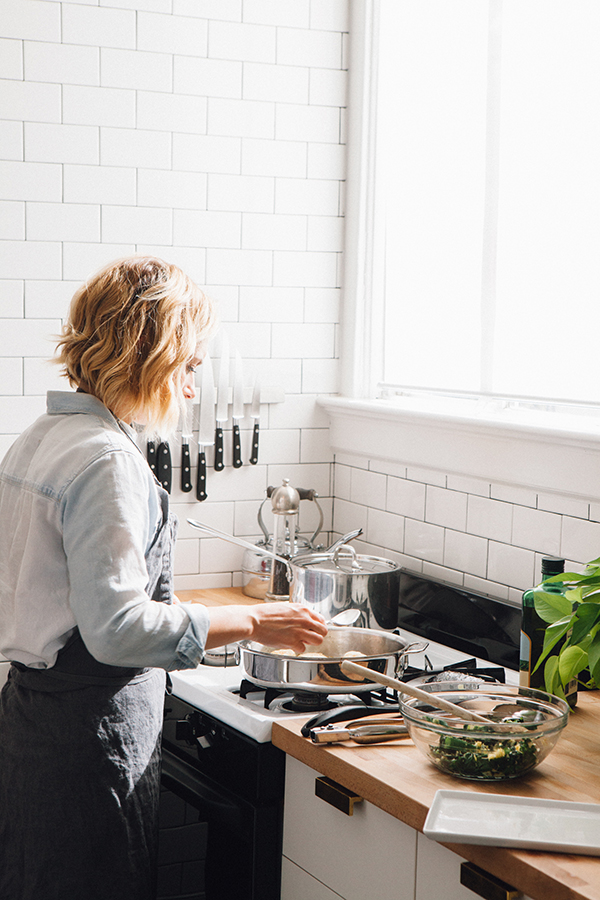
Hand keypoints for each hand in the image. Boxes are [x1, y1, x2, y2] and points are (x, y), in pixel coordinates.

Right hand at [204, 602, 327, 653]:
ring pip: (318, 640)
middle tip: (309, 637)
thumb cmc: (265, 613)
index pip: (322, 619)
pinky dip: (297, 648)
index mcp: (303, 610)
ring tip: (301, 641)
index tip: (315, 629)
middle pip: (323, 631)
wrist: (254, 620)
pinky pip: (303, 649)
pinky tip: (290, 644)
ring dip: (310, 642)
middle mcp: (304, 620)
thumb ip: (298, 613)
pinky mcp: (293, 642)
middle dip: (317, 635)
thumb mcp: (285, 607)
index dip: (318, 626)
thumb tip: (304, 619)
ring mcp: (300, 632)